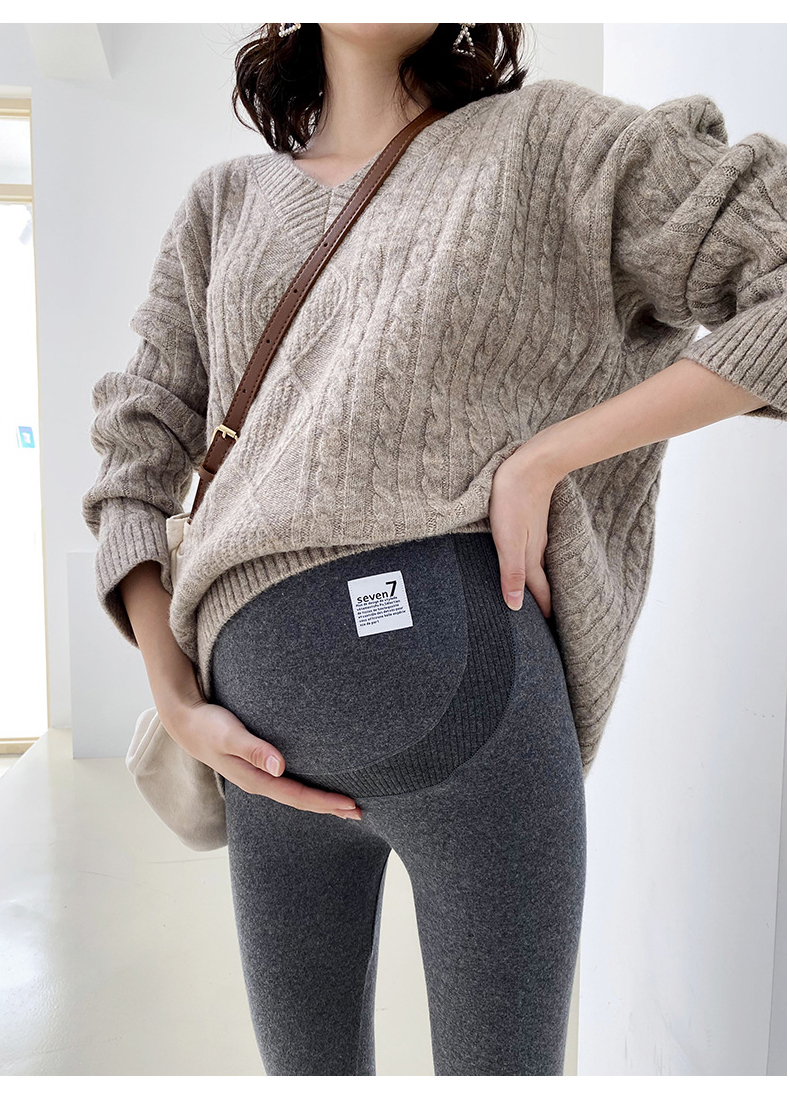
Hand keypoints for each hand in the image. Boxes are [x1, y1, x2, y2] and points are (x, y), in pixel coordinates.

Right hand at [160, 697, 362, 819]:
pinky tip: (317, 785)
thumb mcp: (229, 734)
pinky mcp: (258, 767)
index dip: (325, 802)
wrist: (186, 721)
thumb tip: (279, 767)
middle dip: (330, 808)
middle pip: (301, 801)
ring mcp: (258, 777)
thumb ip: (253, 749)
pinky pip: (288, 784)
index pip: (298, 796)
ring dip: (321, 800)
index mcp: (256, 779)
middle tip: (360, 812)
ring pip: (296, 794)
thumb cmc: (209, 725)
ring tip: (345, 805)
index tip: (351, 804)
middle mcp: (259, 782)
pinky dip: (308, 788)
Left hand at [488, 439, 562, 618]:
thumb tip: (515, 607)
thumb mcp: (507, 541)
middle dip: (543, 603)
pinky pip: (535, 551)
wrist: (530, 464)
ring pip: (539, 566)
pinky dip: (534, 565)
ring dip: (539, 584)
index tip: (547, 635)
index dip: (542, 613)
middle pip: (541, 582)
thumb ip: (511, 573)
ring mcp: (536, 534)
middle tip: (546, 623)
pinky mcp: (531, 521)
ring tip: (538, 598)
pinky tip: (530, 561)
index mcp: (530, 557)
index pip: (538, 592)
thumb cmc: (513, 501)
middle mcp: (536, 549)